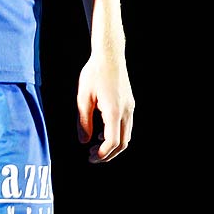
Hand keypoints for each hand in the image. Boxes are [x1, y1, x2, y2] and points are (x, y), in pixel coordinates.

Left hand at [76, 48, 132, 162]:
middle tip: (91, 157)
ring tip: (95, 145)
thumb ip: (83, 121)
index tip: (90, 158)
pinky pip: (126, 126)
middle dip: (108, 154)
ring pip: (126, 136)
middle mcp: (126, 111)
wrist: (110, 55)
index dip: (102, 154)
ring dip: (112, 145)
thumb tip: (83, 141)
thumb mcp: (83, 97)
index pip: (112, 142)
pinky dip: (116, 134)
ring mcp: (130, 108)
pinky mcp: (130, 104)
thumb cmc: (94, 73)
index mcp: (114, 111)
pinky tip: (102, 132)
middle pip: (123, 143)